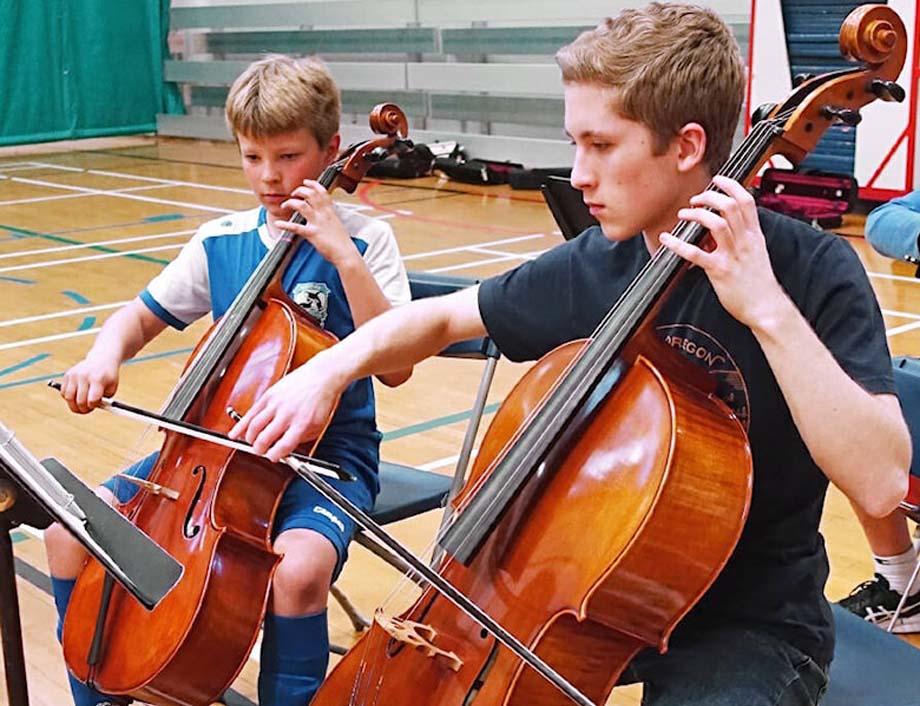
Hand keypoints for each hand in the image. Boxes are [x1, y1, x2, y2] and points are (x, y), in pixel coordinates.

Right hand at [59, 354, 119, 413]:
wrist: (102, 360)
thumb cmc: (107, 377)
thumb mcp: (112, 388)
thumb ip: (104, 401)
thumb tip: (92, 409)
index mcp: (97, 380)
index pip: (92, 400)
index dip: (93, 406)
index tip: (95, 406)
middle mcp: (84, 376)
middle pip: (79, 401)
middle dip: (83, 409)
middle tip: (87, 410)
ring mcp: (74, 375)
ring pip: (68, 398)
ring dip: (74, 405)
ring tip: (81, 405)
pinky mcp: (67, 375)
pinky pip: (63, 392)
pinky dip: (68, 398)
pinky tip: (76, 396)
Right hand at [228, 353, 343, 461]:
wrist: (322, 375)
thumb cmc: (321, 400)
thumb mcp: (318, 425)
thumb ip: (301, 438)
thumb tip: (285, 449)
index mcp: (302, 424)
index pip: (283, 446)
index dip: (274, 456)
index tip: (272, 457)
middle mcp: (287, 414)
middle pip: (264, 438)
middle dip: (259, 449)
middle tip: (260, 451)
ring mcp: (276, 404)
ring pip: (254, 426)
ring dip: (250, 438)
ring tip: (251, 443)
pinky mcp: (269, 395)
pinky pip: (250, 413)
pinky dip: (240, 425)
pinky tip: (235, 433)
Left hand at [275, 180, 357, 266]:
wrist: (346, 254)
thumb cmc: (343, 243)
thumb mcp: (337, 226)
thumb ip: (329, 219)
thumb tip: (324, 218)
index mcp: (330, 212)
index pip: (322, 193)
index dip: (313, 185)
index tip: (307, 182)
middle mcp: (324, 215)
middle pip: (311, 195)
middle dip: (300, 191)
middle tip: (294, 193)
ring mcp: (318, 223)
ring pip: (302, 206)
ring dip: (290, 203)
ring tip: (285, 205)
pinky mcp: (312, 234)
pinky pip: (296, 227)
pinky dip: (285, 225)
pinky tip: (278, 224)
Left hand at [659, 175, 786, 328]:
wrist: (767, 309)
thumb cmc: (760, 284)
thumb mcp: (758, 254)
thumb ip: (744, 238)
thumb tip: (727, 226)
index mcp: (754, 236)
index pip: (746, 201)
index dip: (731, 185)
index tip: (717, 179)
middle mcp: (745, 242)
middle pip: (730, 206)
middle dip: (710, 197)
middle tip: (695, 200)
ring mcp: (733, 256)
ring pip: (716, 224)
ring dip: (697, 214)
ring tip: (684, 214)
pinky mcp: (720, 271)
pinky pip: (696, 254)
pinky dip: (678, 244)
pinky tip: (667, 239)